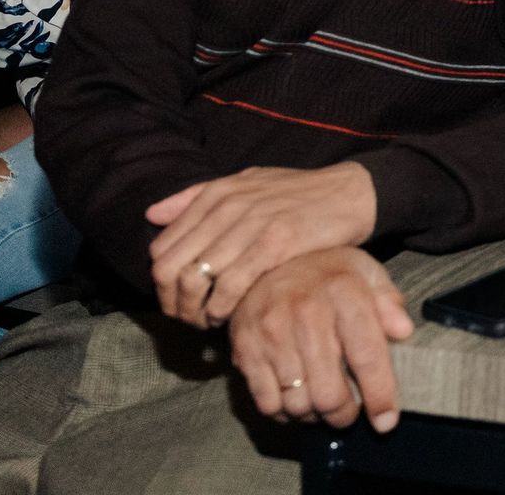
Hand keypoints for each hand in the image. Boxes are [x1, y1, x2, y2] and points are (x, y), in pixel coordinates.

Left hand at [146, 162, 377, 328]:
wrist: (352, 193)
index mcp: (216, 194)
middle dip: (173, 303)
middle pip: (170, 269)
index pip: (162, 249)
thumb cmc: (298, 194)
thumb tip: (153, 215)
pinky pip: (230, 285)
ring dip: (196, 311)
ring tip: (209, 320)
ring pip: (195, 280)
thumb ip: (197, 197)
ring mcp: (250, 224)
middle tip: (189, 318)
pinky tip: (230, 316)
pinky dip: (222, 307)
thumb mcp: (247, 184)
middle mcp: (226, 207)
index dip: (163, 284)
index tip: (180, 300)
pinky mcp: (275, 243)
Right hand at [228, 246, 411, 432]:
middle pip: (328, 392)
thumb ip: (388, 302)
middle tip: (348, 413)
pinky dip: (284, 412)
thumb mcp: (365, 273)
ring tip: (322, 405)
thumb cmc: (326, 274)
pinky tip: (295, 398)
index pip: (367, 355)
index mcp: (345, 292)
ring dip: (314, 415)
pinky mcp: (245, 348)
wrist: (266, 260)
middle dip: (343, 414)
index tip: (386, 421)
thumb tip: (404, 332)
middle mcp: (307, 313)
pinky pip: (266, 402)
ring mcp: (272, 332)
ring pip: (297, 403)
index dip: (379, 395)